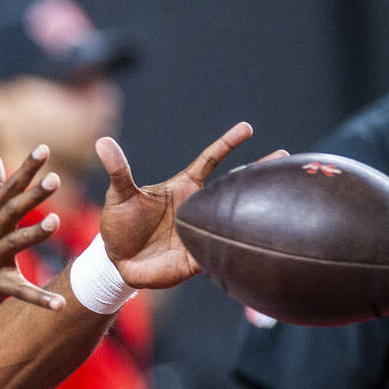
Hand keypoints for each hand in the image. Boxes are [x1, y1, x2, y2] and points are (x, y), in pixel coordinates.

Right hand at [0, 146, 63, 314]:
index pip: (10, 187)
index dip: (27, 169)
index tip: (44, 149)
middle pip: (14, 210)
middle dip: (34, 195)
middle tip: (55, 179)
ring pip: (16, 243)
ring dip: (35, 233)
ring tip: (55, 222)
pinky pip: (21, 292)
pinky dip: (40, 299)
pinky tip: (60, 304)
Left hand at [97, 122, 283, 288]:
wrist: (116, 261)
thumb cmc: (119, 224)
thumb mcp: (119, 195)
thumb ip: (118, 171)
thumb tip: (102, 141)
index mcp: (183, 188)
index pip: (210, 161)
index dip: (228, 144)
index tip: (247, 128)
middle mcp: (197, 208)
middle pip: (233, 187)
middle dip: (260, 173)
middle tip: (287, 159)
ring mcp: (200, 232)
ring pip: (233, 220)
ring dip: (256, 212)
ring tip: (286, 198)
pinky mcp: (196, 258)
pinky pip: (219, 251)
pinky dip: (234, 247)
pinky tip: (256, 245)